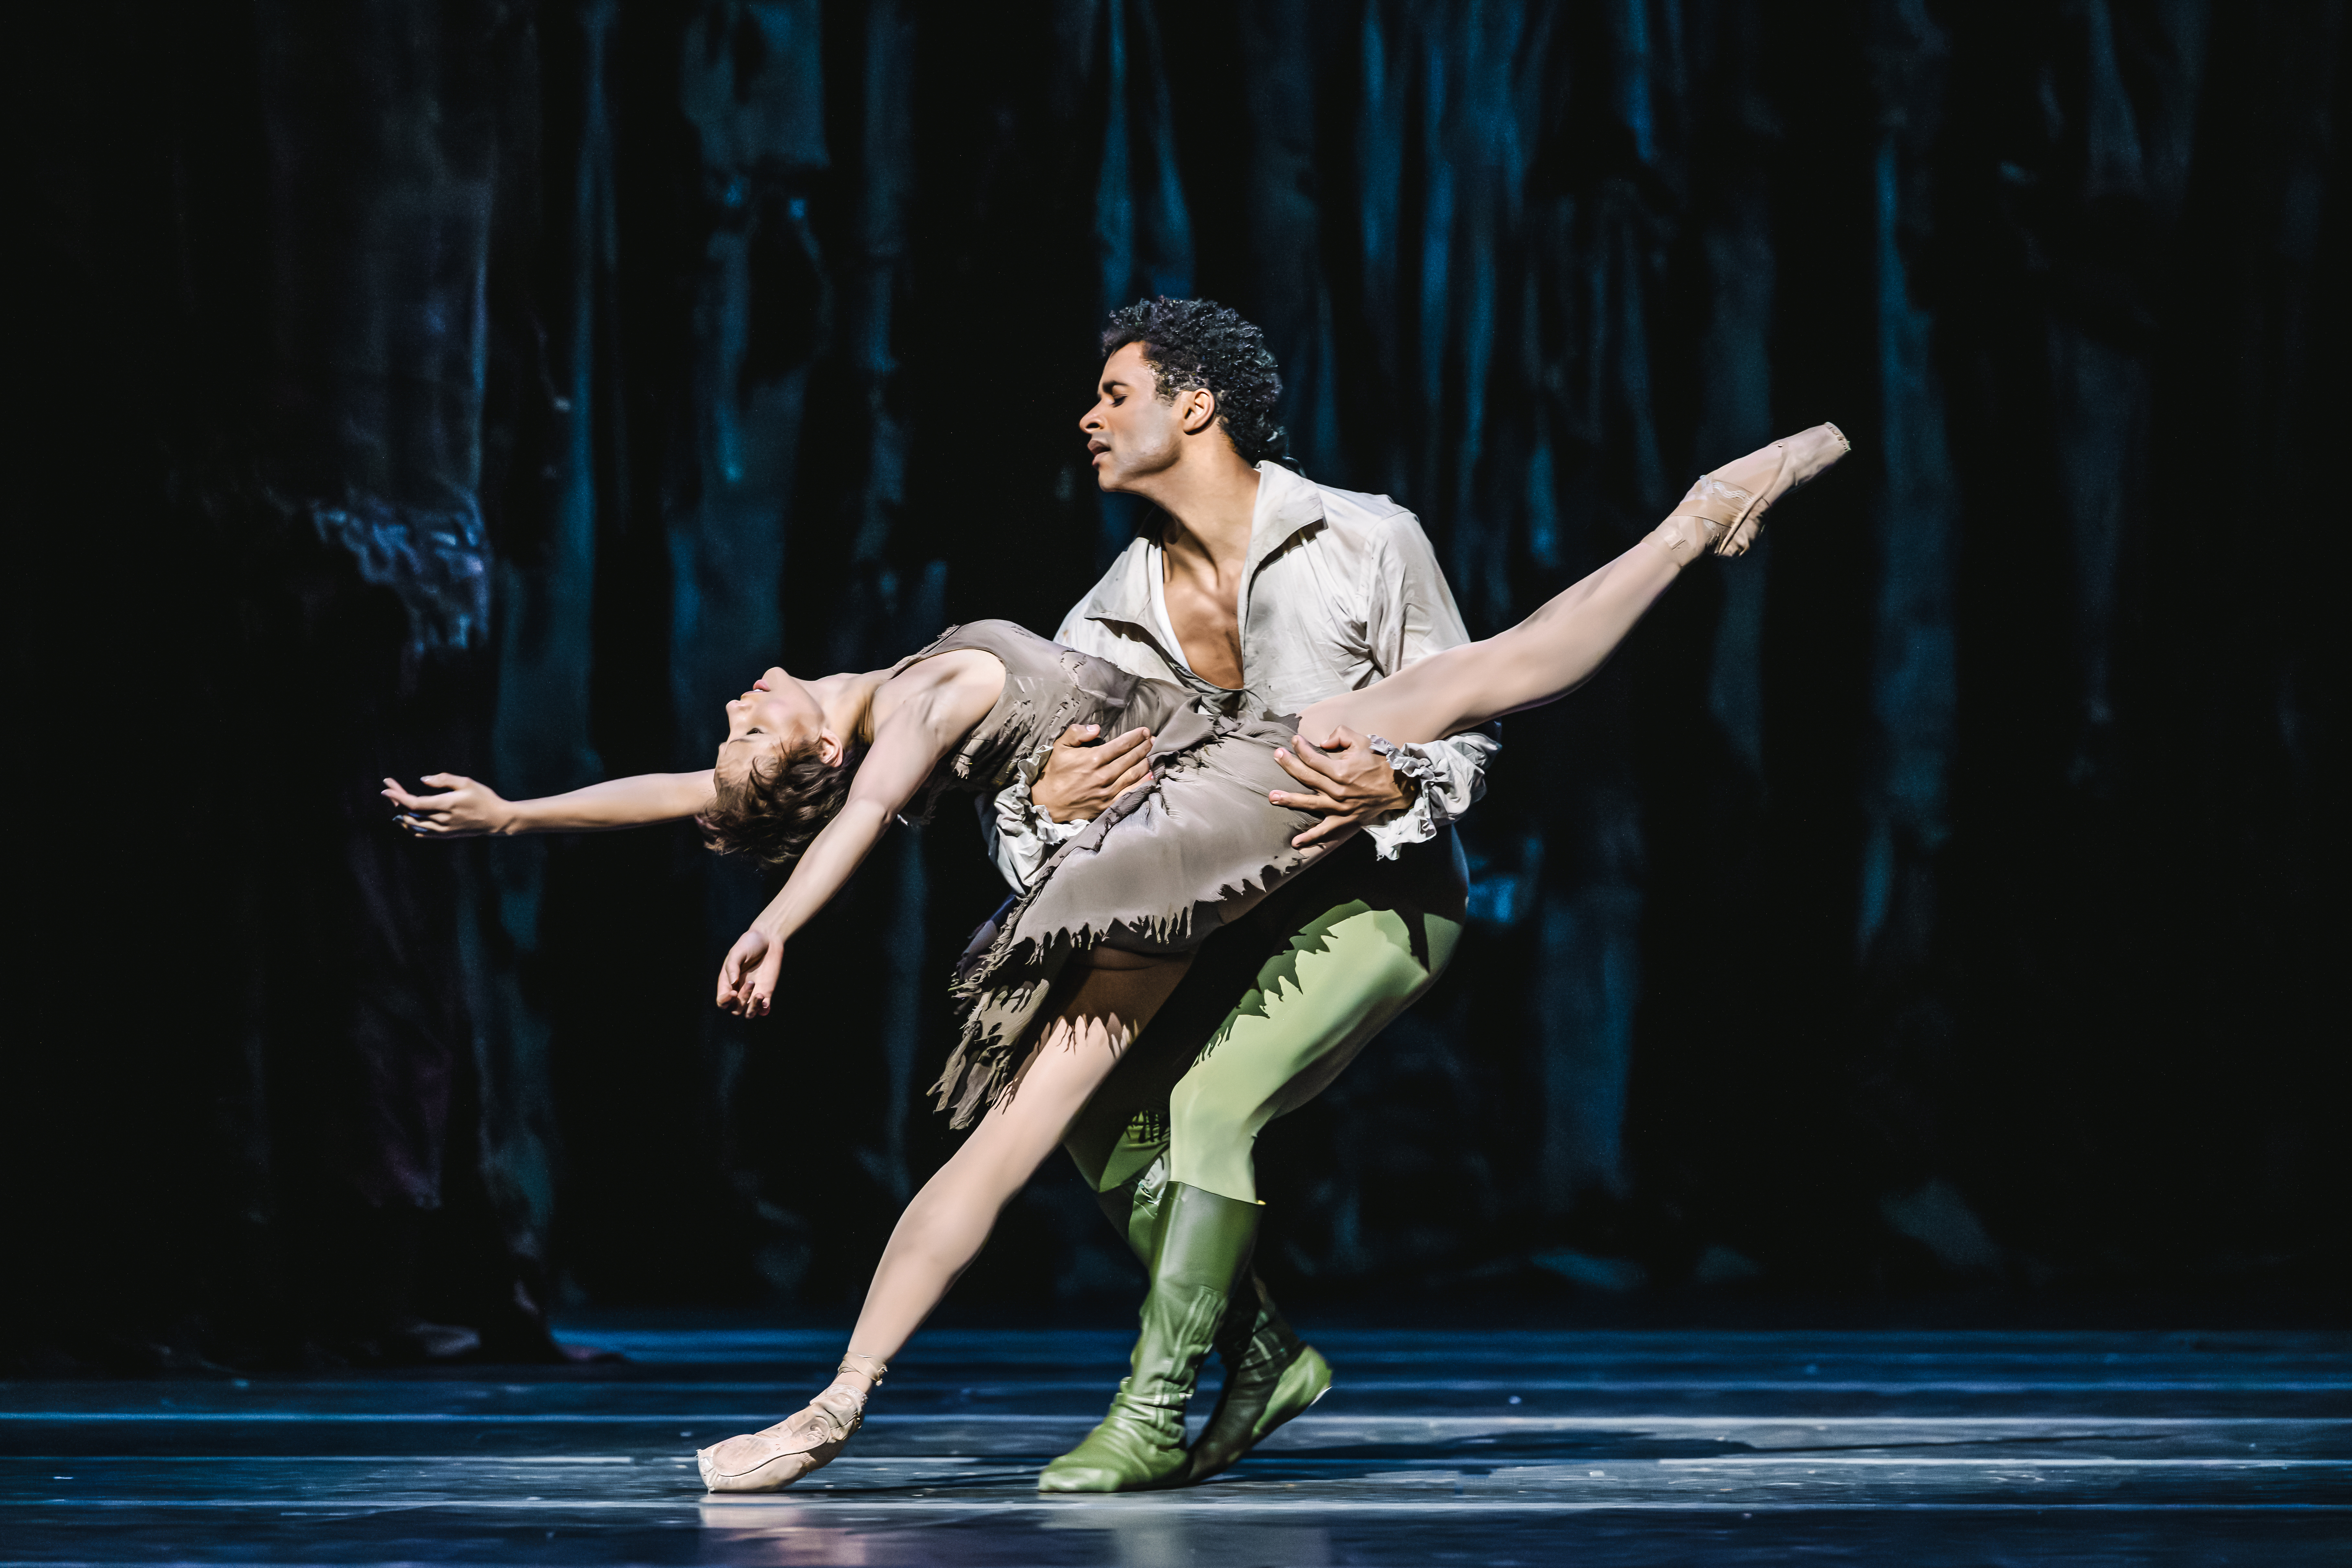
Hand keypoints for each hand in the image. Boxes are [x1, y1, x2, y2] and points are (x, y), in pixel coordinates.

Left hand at [383, 773, 516, 836]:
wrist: (497, 819)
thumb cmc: (483, 798)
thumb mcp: (466, 782)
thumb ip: (443, 779)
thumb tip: (422, 780)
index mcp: (446, 805)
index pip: (414, 803)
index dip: (398, 796)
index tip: (386, 788)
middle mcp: (442, 820)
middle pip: (411, 813)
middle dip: (397, 801)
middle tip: (390, 790)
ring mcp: (443, 830)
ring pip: (414, 825)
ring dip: (401, 815)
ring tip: (395, 806)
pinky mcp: (446, 835)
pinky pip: (422, 834)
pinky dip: (411, 828)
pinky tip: (406, 822)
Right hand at [717, 928, 785, 1017]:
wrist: (769, 939)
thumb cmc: (749, 943)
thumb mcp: (737, 952)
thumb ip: (733, 967)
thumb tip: (733, 982)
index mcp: (727, 982)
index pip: (721, 1001)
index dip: (725, 1001)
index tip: (733, 992)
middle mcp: (738, 990)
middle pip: (735, 1009)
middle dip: (741, 1000)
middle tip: (751, 982)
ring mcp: (752, 993)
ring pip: (748, 1013)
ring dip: (752, 1009)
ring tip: (759, 994)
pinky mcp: (767, 992)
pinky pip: (763, 1009)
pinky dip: (763, 1010)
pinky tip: (766, 1001)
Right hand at [1029, 723, 1153, 822]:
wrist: (1049, 802)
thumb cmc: (1055, 772)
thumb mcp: (1060, 747)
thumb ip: (1076, 733)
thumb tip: (1096, 728)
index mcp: (1093, 759)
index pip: (1121, 745)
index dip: (1135, 737)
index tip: (1145, 731)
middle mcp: (1103, 775)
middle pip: (1130, 758)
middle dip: (1144, 747)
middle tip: (1153, 740)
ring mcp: (1107, 791)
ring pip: (1133, 774)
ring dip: (1146, 762)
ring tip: (1154, 753)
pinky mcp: (1108, 804)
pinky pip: (1130, 792)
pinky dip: (1143, 783)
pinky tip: (1151, 776)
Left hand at [1270, 725, 1413, 847]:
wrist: (1399, 787)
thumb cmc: (1380, 763)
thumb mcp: (1363, 741)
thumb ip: (1341, 735)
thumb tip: (1322, 741)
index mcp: (1341, 771)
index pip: (1313, 758)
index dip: (1301, 747)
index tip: (1294, 740)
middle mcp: (1337, 790)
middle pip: (1306, 777)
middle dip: (1289, 765)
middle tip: (1276, 755)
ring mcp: (1339, 807)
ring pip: (1309, 803)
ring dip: (1289, 800)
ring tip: (1272, 797)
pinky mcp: (1344, 819)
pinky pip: (1326, 831)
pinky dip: (1311, 837)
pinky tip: (1296, 842)